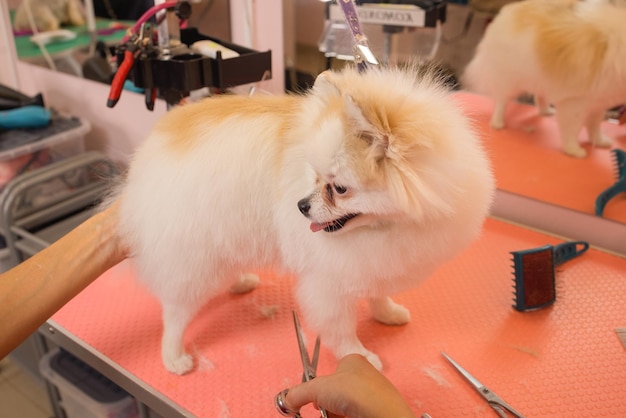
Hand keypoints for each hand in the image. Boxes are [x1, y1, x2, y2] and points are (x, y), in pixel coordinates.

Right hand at [277, 354, 415, 417]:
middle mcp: (364, 377)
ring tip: (335, 417)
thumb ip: (298, 394)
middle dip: (326, 405)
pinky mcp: (375, 412)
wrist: (381, 414)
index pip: (330, 374)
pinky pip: (354, 415)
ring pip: (344, 408)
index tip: (311, 399)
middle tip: (322, 410)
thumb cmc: (356, 392)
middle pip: (335, 394)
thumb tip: (287, 400)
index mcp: (352, 362)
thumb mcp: (317, 388)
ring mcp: (371, 396)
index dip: (318, 388)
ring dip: (334, 414)